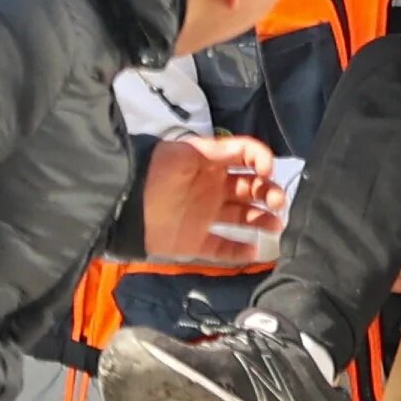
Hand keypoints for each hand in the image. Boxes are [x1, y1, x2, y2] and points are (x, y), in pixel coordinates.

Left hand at [142, 135, 285, 262]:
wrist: (122, 207)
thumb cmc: (155, 175)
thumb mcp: (184, 153)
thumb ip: (219, 150)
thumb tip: (254, 155)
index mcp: (212, 164)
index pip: (246, 157)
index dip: (261, 160)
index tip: (267, 171)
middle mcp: (213, 188)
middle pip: (251, 189)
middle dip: (269, 193)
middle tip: (278, 202)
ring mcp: (206, 216)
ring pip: (244, 218)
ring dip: (263, 219)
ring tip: (275, 225)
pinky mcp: (196, 241)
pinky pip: (223, 247)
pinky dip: (240, 251)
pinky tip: (255, 249)